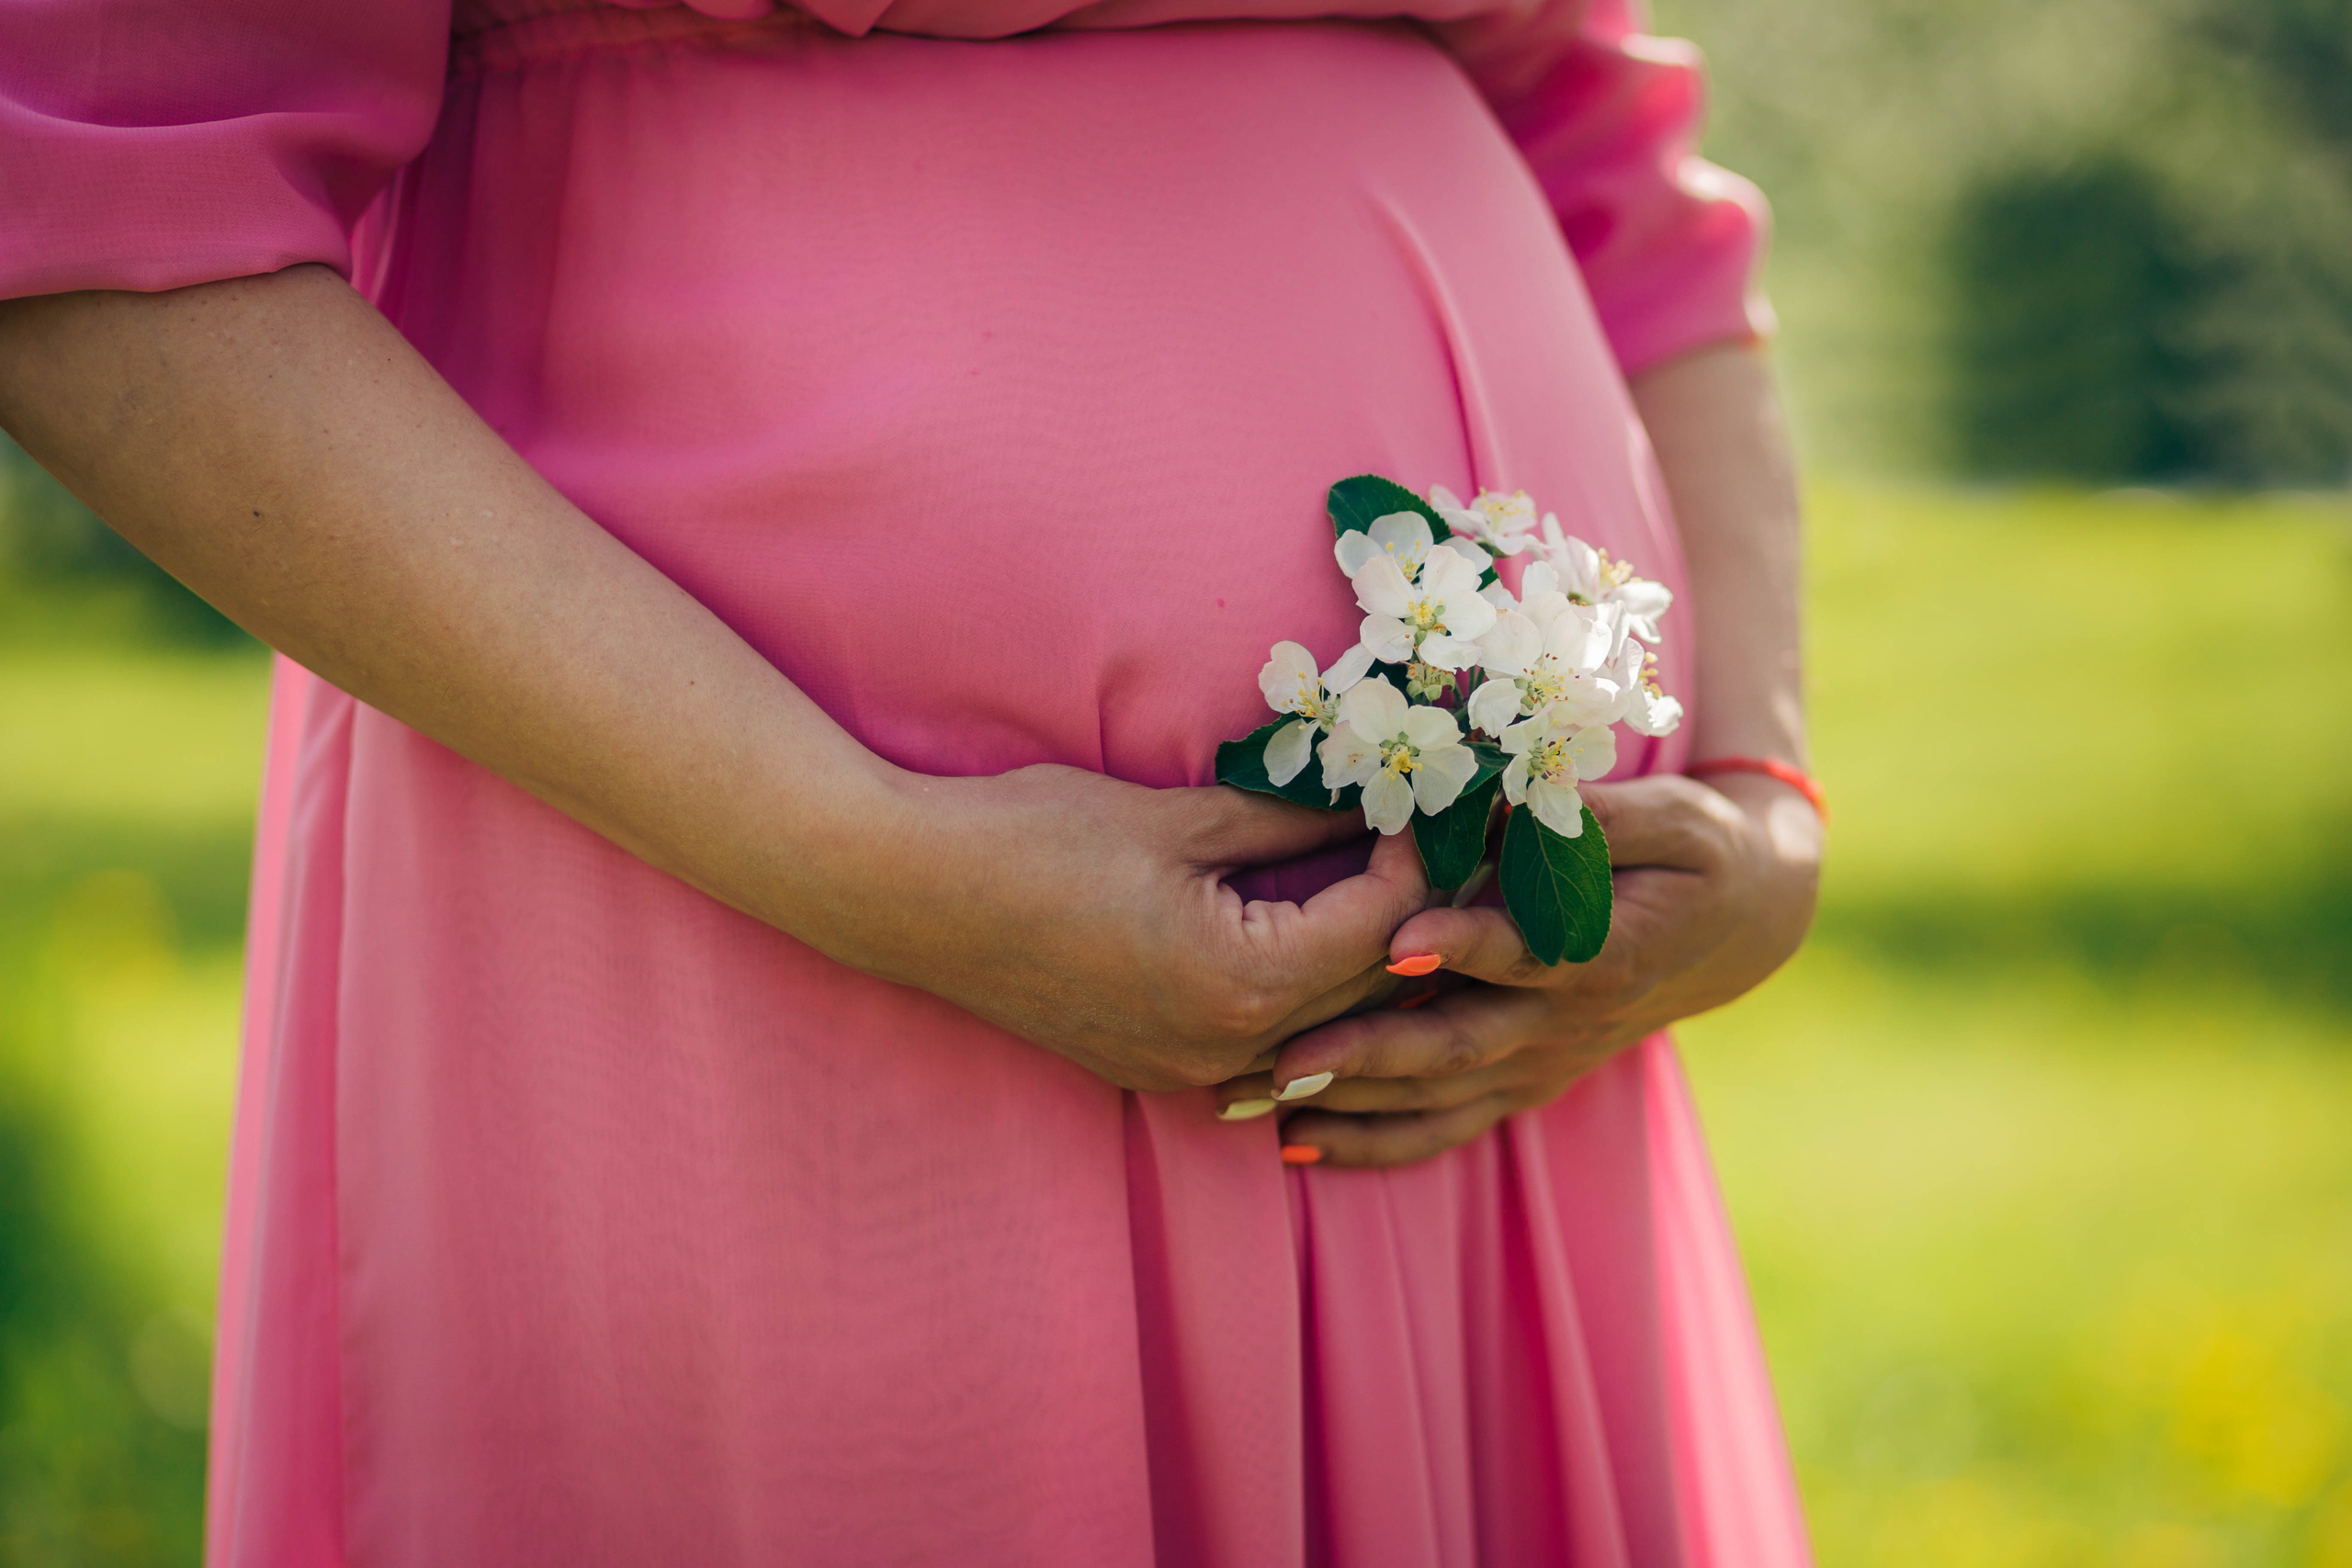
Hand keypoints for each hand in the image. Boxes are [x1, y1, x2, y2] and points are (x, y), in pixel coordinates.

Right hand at [850, 764, 1430, 1092]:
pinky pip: (1256, 1045)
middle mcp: (1224, 1049)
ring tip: (1367, 886)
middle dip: (1400, 917)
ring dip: (1351, 966)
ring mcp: (1184, 1070)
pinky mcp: (1149, 1068)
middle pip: (1362, 992)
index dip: (1413, 861)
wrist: (910, 895)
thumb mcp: (1176, 818)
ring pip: (1314, 1030)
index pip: (1378, 928)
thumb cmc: (1033, 841)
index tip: (1419, 805)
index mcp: (1242, 984)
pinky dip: (1292, 997)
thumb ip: (1284, 821)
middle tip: (1415, 842)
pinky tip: (1295, 940)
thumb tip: (1366, 802)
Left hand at [1214, 771, 1819, 1164]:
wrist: (1743, 927)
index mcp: (1600, 953)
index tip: (1394, 937)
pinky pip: (1445, 1129)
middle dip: (1368, 1054)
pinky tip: (1297, 1148)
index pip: (1522, 954)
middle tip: (1285, 1057)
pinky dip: (1374, 1144)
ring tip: (1261, 1105)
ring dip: (1352, 1108)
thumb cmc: (1698, 852)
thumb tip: (1505, 799)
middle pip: (1459, 1044)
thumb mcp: (1669, 817)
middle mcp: (1564, 1024)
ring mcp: (1541, 1064)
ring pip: (1440, 1099)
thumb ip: (1589, 817)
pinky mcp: (1524, 1083)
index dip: (1461, 945)